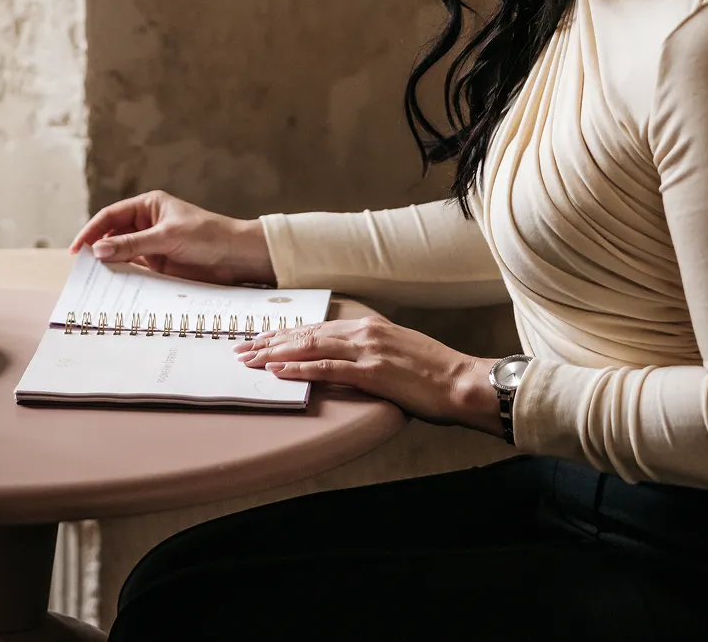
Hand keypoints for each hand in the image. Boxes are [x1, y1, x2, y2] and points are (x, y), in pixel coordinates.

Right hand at [69, 189, 274, 285]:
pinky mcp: (159, 265)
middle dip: (98, 249)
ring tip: (92, 280)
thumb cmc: (206, 236)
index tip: (77, 248)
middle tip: (81, 268)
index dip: (92, 231)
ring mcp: (152, 245)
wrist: (235, 256)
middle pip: (113, 235)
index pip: (111, 216)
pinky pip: (134, 269)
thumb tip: (99, 250)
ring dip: (109, 265)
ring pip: (122, 254)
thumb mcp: (167, 237)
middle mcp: (147, 224)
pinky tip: (112, 286)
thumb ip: (132, 244)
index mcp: (148, 206)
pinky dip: (123, 276)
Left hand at [235, 316, 504, 434]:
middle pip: (307, 333)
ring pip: (311, 346)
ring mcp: (368, 350)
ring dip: (276, 353)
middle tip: (244, 348)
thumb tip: (350, 360)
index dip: (287, 333)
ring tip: (251, 360)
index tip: (263, 338)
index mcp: (370, 326)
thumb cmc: (436, 373)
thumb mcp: (399, 352)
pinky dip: (299, 368)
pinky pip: (328, 369)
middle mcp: (365, 331)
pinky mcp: (373, 372)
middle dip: (272, 341)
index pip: (318, 326)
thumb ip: (372, 351)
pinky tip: (279, 371)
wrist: (463, 382)